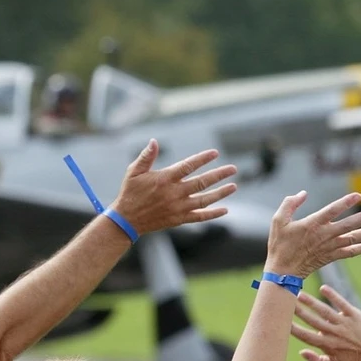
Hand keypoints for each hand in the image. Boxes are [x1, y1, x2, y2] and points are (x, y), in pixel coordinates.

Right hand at [108, 140, 237, 234]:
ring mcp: (178, 207)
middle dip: (219, 175)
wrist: (126, 220)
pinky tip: (225, 210)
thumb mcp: (134, 171)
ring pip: (204, 200)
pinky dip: (213, 214)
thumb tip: (154, 141)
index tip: (215, 153)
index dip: (202, 159)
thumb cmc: (130, 192)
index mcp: (165, 179)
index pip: (188, 166)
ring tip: (234, 186)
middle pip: (202, 182)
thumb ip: (146, 156)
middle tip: (233, 168)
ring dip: (221, 193)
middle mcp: (174, 193)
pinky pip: (199, 217)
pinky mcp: (179, 219)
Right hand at [264, 191, 360, 277]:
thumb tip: (303, 193)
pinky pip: (350, 252)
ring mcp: (329, 247)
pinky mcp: (331, 257)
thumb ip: (290, 204)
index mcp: (312, 224)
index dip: (346, 202)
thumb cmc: (279, 244)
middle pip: (349, 224)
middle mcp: (324, 235)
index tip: (358, 196)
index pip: (333, 210)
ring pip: (353, 238)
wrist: (283, 270)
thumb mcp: (278, 220)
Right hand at [291, 285, 360, 360]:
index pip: (305, 336)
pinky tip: (323, 288)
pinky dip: (332, 295)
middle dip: (298, 311)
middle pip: (312, 321)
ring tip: (299, 295)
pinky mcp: (355, 315)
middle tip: (286, 302)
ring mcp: (344, 323)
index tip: (281, 321)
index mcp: (327, 345)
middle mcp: (334, 333)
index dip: (293, 329)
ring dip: (311, 302)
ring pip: (324, 311)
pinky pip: (341, 303)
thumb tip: (301, 352)